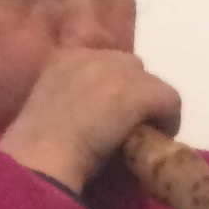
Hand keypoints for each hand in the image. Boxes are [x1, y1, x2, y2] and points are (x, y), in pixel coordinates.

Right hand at [0, 47, 181, 192]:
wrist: (43, 152)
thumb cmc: (38, 147)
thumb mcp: (47, 111)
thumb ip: (68, 103)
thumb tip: (90, 119)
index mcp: (64, 58)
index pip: (102, 62)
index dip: (111, 89)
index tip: (108, 115)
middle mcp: (94, 55)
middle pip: (130, 66)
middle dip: (132, 93)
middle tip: (127, 127)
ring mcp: (120, 71)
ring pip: (152, 84)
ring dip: (150, 107)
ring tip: (141, 137)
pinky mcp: (142, 91)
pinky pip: (171, 101)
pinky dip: (168, 122)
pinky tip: (153, 144)